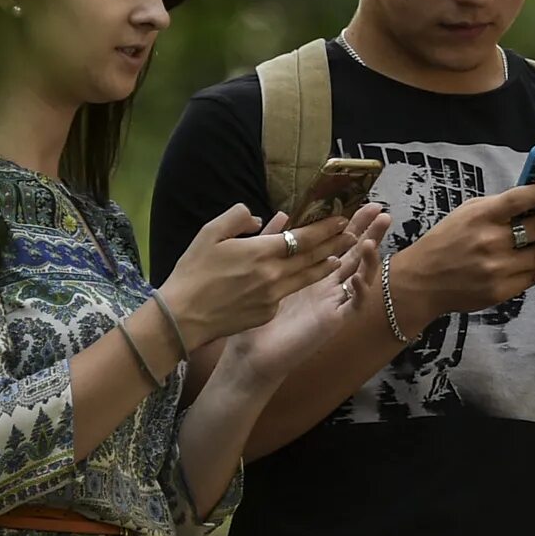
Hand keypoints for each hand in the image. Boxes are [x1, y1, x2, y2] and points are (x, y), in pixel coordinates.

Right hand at [161, 200, 377, 348]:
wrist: (181, 317)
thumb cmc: (192, 272)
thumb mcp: (210, 233)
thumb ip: (238, 218)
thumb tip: (262, 219)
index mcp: (261, 252)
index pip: (304, 237)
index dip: (325, 228)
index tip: (342, 219)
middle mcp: (273, 275)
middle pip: (313, 257)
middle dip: (335, 244)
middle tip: (353, 234)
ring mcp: (273, 297)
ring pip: (306, 278)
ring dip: (325, 265)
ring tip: (339, 257)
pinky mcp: (267, 313)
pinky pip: (286, 293)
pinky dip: (298, 283)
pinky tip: (303, 277)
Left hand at [226, 216, 384, 382]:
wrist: (250, 354)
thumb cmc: (255, 317)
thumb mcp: (262, 271)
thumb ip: (272, 243)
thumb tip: (282, 213)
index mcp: (314, 272)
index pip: (337, 241)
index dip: (349, 222)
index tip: (359, 200)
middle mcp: (329, 285)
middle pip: (356, 253)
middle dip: (369, 232)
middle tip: (380, 211)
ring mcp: (334, 302)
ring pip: (362, 276)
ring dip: (370, 258)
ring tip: (371, 241)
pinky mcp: (335, 321)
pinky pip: (354, 304)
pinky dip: (360, 290)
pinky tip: (357, 277)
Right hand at [383, 183, 534, 323]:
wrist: (422, 282)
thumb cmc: (446, 240)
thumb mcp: (467, 213)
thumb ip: (498, 206)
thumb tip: (533, 197)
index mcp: (481, 216)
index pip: (520, 199)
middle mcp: (491, 241)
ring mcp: (497, 268)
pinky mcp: (501, 290)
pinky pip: (532, 277)